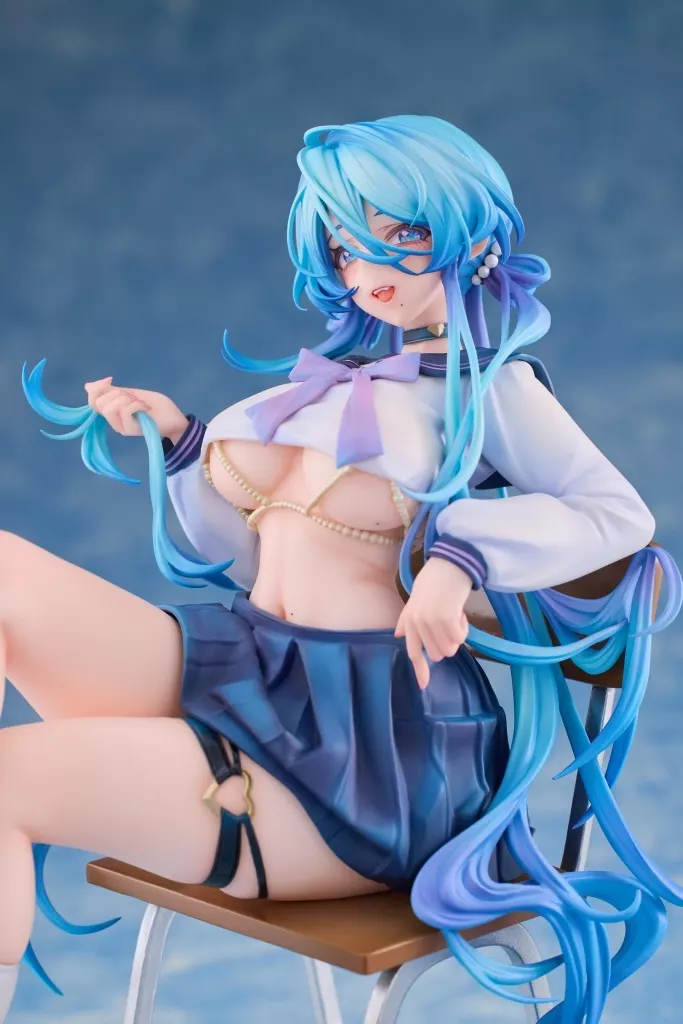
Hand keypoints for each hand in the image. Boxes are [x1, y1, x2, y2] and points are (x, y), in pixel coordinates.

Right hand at [84, 378, 188, 442]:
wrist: (174, 418)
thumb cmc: (155, 406)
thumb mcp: (131, 393)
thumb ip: (112, 390)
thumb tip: (87, 386)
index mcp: (113, 411)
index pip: (93, 401)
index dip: (97, 388)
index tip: (110, 379)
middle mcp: (114, 421)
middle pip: (99, 403)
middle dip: (116, 393)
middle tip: (133, 397)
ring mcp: (121, 427)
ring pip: (109, 408)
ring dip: (125, 399)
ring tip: (139, 402)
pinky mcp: (131, 430)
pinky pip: (125, 411)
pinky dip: (136, 404)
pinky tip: (145, 407)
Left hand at [394, 557, 471, 689]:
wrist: (449, 564)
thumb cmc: (433, 580)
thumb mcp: (415, 599)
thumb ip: (407, 619)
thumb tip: (399, 634)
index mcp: (409, 621)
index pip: (414, 652)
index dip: (420, 670)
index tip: (423, 686)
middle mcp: (418, 624)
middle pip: (438, 654)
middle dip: (447, 642)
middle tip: (449, 623)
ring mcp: (431, 622)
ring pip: (451, 648)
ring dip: (457, 634)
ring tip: (454, 615)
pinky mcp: (447, 619)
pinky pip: (461, 638)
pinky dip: (464, 627)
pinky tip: (460, 611)